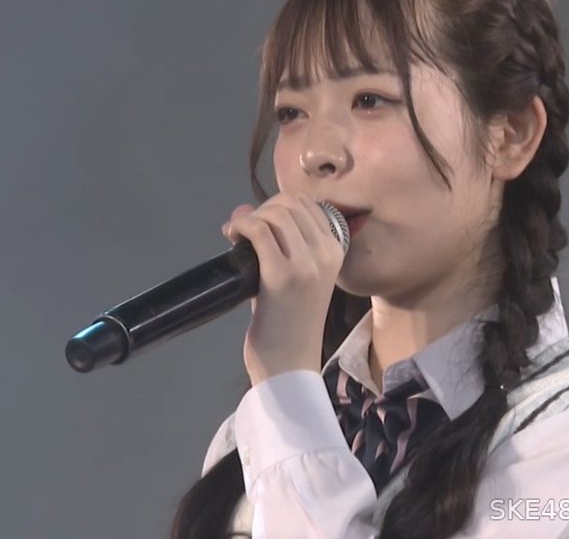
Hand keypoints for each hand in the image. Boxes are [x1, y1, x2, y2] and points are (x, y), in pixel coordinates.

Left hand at [221, 192, 345, 385]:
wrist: (289, 365)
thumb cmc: (289, 323)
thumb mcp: (296, 277)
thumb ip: (276, 242)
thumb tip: (243, 210)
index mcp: (336, 252)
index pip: (308, 204)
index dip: (277, 205)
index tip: (260, 222)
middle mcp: (325, 254)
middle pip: (290, 204)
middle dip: (262, 209)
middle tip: (244, 230)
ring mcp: (305, 265)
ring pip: (275, 213)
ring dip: (250, 218)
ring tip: (236, 235)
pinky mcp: (280, 277)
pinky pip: (258, 231)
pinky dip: (241, 226)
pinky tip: (232, 237)